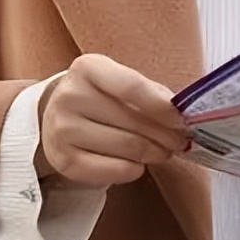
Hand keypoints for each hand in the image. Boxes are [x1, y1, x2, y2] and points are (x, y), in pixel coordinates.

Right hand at [37, 54, 190, 186]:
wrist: (56, 115)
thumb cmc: (99, 96)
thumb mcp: (118, 81)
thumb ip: (149, 92)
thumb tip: (179, 112)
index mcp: (88, 68)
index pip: (132, 86)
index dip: (162, 106)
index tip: (183, 118)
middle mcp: (70, 96)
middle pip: (132, 121)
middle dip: (165, 134)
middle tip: (181, 140)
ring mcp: (62, 129)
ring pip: (125, 147)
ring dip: (154, 153)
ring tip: (165, 151)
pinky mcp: (62, 160)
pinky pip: (110, 171)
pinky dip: (133, 170)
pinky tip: (140, 164)